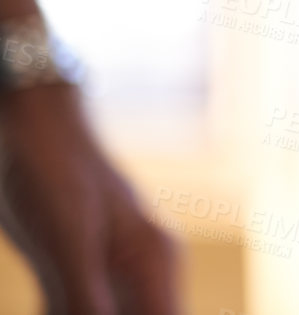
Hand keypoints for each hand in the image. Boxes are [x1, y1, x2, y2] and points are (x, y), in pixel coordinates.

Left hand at [0, 85, 177, 314]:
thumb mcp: (69, 241)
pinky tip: (43, 310)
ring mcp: (107, 270)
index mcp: (153, 260)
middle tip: (62, 311)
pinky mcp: (73, 270)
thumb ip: (88, 301)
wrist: (27, 121)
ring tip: (51, 309)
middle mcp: (139, 269)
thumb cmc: (53, 170)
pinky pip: (73, 313)